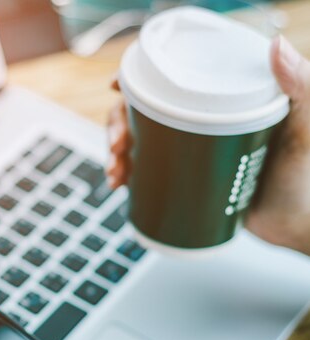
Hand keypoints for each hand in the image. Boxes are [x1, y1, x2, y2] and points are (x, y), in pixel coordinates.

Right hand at [106, 35, 309, 254]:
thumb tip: (278, 46)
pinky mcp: (184, 178)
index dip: (139, 80)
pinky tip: (120, 184)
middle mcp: (199, 123)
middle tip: (116, 146)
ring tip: (116, 174)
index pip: (173, 82)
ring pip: (139, 142)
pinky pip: (146, 170)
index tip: (117, 87)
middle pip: (144, 112)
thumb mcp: (304, 131)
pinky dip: (126, 175)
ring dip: (116, 153)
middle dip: (117, 125)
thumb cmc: (304, 179)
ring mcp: (189, 152)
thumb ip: (302, 89)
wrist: (292, 226)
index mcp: (220, 104)